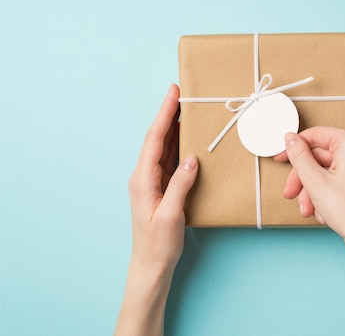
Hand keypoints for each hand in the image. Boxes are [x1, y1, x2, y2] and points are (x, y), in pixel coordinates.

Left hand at [127, 84, 197, 273]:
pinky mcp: (161, 187)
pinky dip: (179, 144)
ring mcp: (152, 181)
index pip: (155, 139)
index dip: (164, 114)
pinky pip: (170, 159)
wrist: (151, 264)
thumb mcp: (170, 215)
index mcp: (142, 179)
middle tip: (182, 91)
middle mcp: (144, 175)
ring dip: (174, 126)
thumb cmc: (158, 243)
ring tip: (186, 107)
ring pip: (164, 146)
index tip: (173, 93)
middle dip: (169, 113)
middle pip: (158, 137)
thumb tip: (192, 158)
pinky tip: (187, 136)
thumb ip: (180, 185)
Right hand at [275, 127, 344, 264]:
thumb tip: (291, 139)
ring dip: (312, 191)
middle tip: (291, 193)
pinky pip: (337, 181)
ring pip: (326, 171)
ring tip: (308, 210)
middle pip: (320, 157)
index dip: (294, 148)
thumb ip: (299, 156)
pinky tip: (323, 213)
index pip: (315, 135)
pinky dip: (326, 195)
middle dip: (303, 179)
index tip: (281, 158)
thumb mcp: (315, 181)